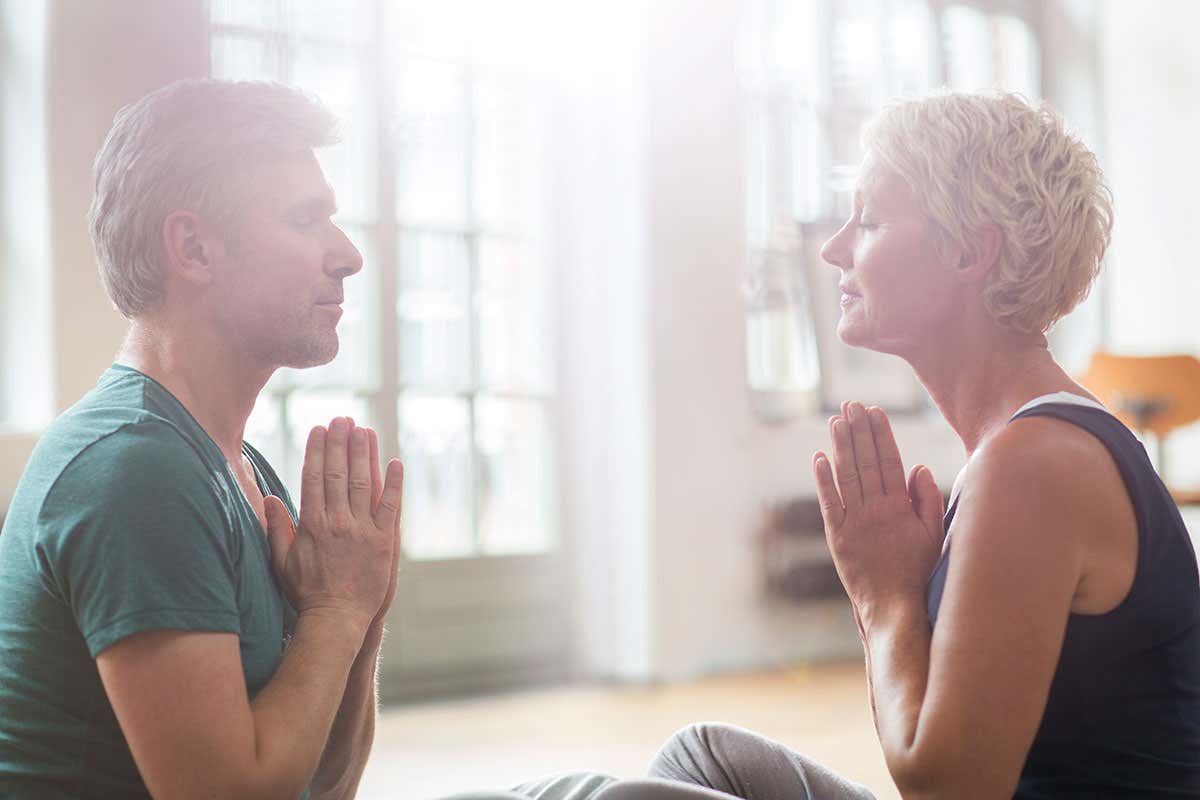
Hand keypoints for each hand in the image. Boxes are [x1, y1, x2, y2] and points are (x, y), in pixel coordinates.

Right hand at [263, 417, 403, 633]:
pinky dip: (395, 483)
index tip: (318, 429)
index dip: (317, 450)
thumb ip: (277, 528)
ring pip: (365, 483)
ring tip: (364, 430)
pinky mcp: (384, 541)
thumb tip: (268, 498)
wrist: (337, 619)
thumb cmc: (306, 592)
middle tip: (342, 419)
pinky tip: (395, 462)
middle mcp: (338, 522)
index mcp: (312, 523)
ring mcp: (363, 530)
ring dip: (365, 454)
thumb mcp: (282, 561)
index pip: (314, 477)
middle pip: (339, 473)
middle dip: (340, 442)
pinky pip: (391, 506)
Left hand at [813, 402, 944, 627]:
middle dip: (858, 431)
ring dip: (840, 446)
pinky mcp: (836, 536)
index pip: (889, 460)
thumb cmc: (917, 571)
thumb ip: (927, 499)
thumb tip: (918, 467)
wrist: (892, 606)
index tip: (875, 411)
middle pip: (865, 462)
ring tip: (836, 421)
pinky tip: (819, 457)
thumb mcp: (934, 535)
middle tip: (850, 405)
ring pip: (846, 476)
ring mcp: (853, 522)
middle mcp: (874, 510)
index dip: (881, 433)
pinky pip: (828, 501)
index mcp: (900, 507)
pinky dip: (823, 478)